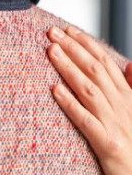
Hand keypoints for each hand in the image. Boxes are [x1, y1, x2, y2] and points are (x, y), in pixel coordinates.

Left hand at [47, 25, 131, 174]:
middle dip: (73, 48)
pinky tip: (54, 90)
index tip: (68, 30)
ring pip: (89, 90)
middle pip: (95, 71)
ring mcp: (115, 124)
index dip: (86, 44)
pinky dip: (70, 103)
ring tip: (50, 51)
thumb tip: (129, 63)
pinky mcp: (108, 144)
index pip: (105, 63)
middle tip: (52, 32)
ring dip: (68, 68)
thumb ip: (131, 88)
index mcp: (127, 97)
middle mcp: (122, 106)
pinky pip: (85, 121)